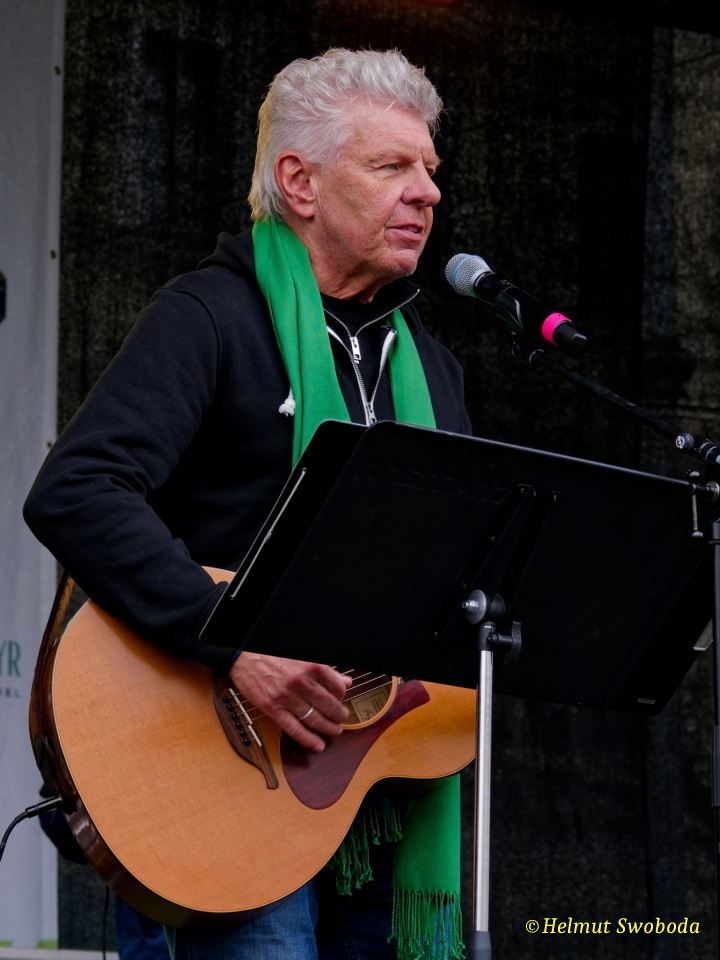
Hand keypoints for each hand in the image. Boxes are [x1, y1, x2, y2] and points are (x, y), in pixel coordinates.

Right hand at [229, 652, 351, 751]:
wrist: (244, 655)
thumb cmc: (273, 654)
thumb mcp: (303, 656)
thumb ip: (326, 670)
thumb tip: (345, 682)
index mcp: (311, 665)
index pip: (337, 688)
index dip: (342, 697)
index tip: (341, 700)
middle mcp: (300, 681)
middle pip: (329, 706)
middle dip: (339, 716)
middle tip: (341, 720)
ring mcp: (286, 697)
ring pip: (314, 719)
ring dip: (328, 728)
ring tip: (334, 731)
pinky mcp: (272, 708)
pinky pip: (294, 729)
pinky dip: (308, 739)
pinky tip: (317, 744)